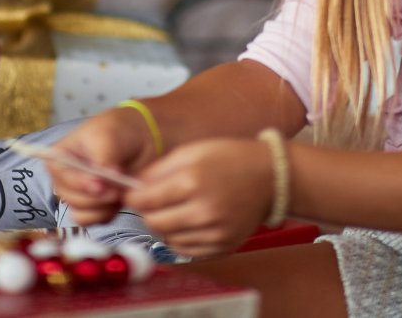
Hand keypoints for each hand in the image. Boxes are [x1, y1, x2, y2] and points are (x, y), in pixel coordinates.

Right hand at [48, 107, 160, 224]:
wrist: (138, 140)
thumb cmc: (118, 131)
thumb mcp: (108, 137)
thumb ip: (103, 158)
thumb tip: (104, 178)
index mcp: (59, 157)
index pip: (59, 175)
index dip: (78, 183)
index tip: (100, 183)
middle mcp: (65, 178)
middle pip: (70, 198)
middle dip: (96, 197)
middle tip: (117, 189)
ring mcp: (79, 194)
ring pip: (81, 215)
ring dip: (102, 208)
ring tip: (120, 192)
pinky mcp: (93, 207)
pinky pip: (95, 221)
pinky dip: (108, 214)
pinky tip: (119, 199)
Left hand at [122, 138, 273, 257]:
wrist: (270, 177)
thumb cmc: (230, 159)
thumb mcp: (191, 151)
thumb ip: (158, 170)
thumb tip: (131, 187)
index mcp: (193, 181)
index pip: (144, 200)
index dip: (132, 196)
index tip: (131, 192)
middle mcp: (204, 211)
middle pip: (153, 222)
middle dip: (147, 211)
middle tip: (153, 200)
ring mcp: (215, 232)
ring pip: (167, 239)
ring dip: (164, 225)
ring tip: (176, 208)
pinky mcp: (223, 247)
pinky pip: (186, 250)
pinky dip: (181, 238)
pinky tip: (190, 221)